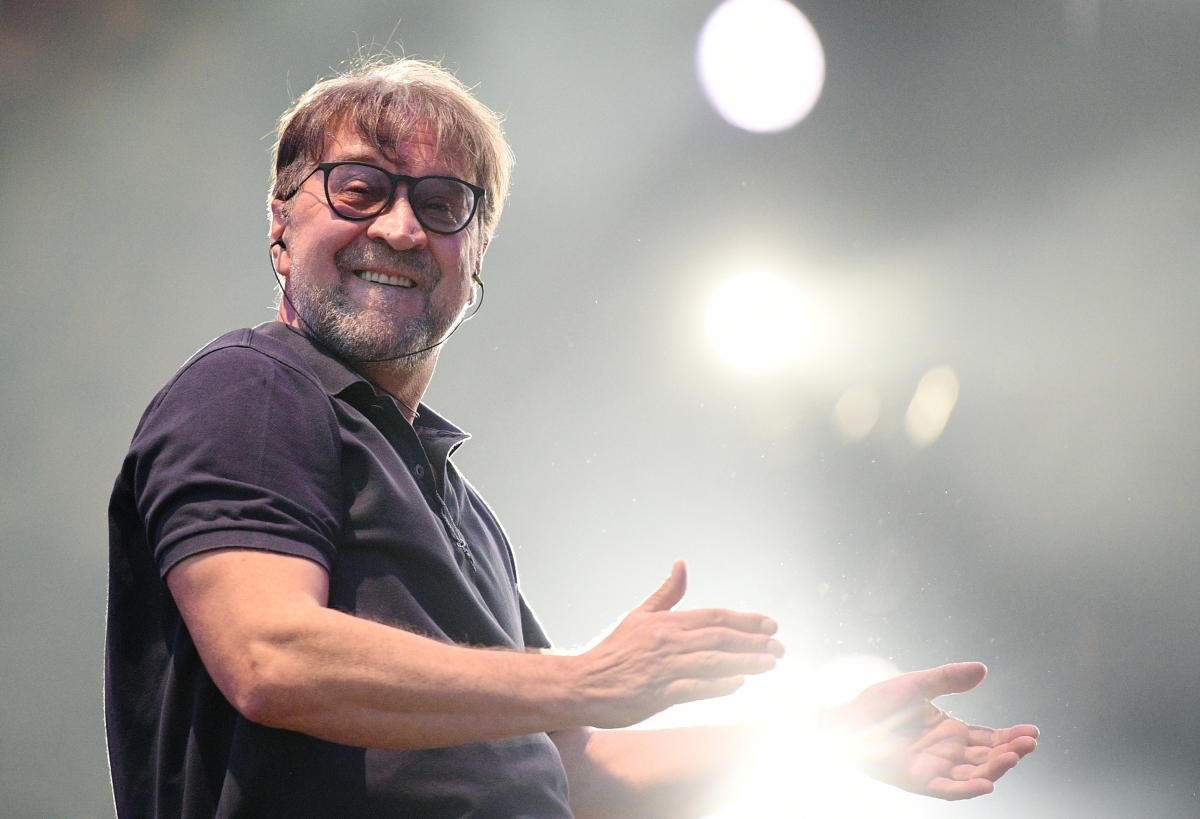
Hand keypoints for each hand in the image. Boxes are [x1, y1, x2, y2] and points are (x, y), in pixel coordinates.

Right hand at [572, 560, 784, 728]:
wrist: (584, 683)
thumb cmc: (615, 652)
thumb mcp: (639, 615)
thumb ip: (666, 593)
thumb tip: (681, 564)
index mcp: (667, 622)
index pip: (714, 617)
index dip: (745, 620)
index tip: (770, 624)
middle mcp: (668, 642)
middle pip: (719, 637)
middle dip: (754, 641)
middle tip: (779, 646)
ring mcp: (664, 668)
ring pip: (712, 661)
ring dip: (745, 661)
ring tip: (770, 663)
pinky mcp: (658, 693)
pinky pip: (693, 687)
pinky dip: (717, 684)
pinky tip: (738, 683)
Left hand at [820, 662, 1037, 799]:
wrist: (845, 721)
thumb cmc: (876, 704)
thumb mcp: (918, 684)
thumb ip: (949, 678)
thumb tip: (983, 669)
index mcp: (950, 732)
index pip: (989, 738)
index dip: (1011, 736)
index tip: (1033, 731)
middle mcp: (947, 753)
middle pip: (988, 757)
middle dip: (1010, 751)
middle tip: (1029, 742)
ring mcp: (934, 768)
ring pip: (974, 774)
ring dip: (996, 768)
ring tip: (1014, 755)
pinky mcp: (919, 780)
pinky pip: (949, 789)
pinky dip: (968, 789)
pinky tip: (988, 783)